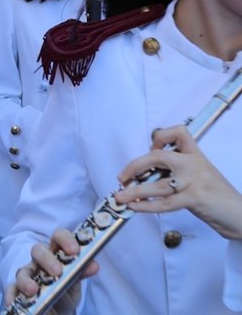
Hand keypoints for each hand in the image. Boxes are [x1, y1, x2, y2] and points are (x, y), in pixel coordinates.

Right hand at [4, 228, 97, 308]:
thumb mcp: (75, 283)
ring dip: (27, 280)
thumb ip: (82, 272)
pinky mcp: (18, 291)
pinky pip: (11, 290)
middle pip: (38, 250)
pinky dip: (12, 296)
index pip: (58, 237)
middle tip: (57, 272)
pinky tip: (14, 303)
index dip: (65, 239)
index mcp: (56, 253)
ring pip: (23, 271)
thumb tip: (94, 264)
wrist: (57, 311)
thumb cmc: (65, 291)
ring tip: (33, 290)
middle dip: (47, 259)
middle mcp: (39, 261)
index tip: (74, 250)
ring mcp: (28, 275)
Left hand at [115, 125, 241, 239]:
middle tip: (122, 177)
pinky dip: (146, 205)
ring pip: (158, 183)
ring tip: (120, 197)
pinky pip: (165, 202)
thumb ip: (178, 170)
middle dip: (135, 166)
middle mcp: (193, 164)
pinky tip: (135, 206)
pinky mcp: (195, 198)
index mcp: (195, 155)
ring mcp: (194, 181)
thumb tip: (147, 173)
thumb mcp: (199, 175)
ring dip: (135, 191)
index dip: (160, 137)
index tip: (151, 148)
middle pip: (158, 156)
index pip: (178, 132)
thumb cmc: (217, 196)